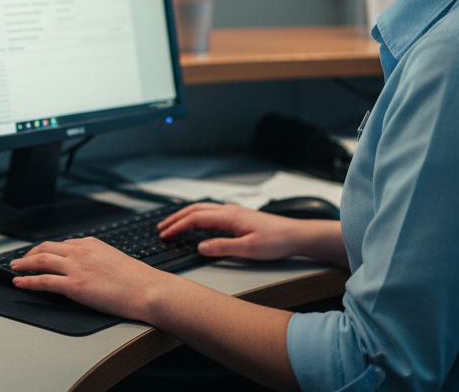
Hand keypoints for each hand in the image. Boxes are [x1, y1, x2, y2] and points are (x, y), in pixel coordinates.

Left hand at [10, 237, 175, 322]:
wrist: (148, 290)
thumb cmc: (138, 280)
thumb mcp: (115, 260)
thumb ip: (98, 260)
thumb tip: (90, 268)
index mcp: (91, 244)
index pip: (62, 244)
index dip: (46, 250)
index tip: (39, 254)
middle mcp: (81, 252)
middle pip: (46, 248)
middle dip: (30, 253)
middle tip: (20, 259)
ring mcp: (76, 268)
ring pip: (41, 261)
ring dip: (23, 264)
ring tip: (14, 268)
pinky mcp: (74, 286)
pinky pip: (43, 281)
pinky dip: (27, 281)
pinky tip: (19, 282)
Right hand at [157, 202, 310, 260]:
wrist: (296, 235)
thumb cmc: (277, 241)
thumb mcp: (248, 249)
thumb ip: (223, 247)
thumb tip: (200, 247)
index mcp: (229, 217)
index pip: (195, 219)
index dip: (177, 227)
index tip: (164, 235)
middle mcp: (230, 210)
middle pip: (195, 210)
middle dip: (176, 218)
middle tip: (161, 227)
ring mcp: (234, 212)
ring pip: (203, 209)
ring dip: (185, 215)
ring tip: (174, 224)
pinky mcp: (239, 216)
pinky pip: (211, 212)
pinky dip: (197, 215)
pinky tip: (198, 223)